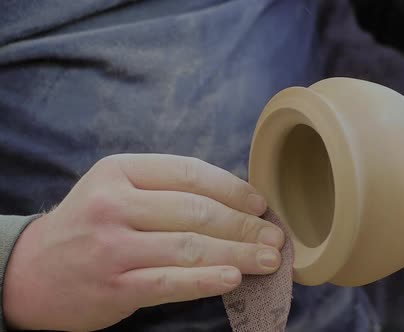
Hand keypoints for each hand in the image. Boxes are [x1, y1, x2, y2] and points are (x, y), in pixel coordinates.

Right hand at [3, 154, 283, 330]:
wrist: (31, 271)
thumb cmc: (90, 225)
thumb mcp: (116, 190)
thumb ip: (166, 190)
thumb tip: (235, 201)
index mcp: (120, 171)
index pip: (190, 173)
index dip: (233, 189)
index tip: (261, 203)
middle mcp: (115, 204)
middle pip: (196, 211)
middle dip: (244, 225)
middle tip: (274, 237)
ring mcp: (113, 246)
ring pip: (190, 247)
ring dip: (238, 253)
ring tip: (268, 260)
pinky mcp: (114, 286)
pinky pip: (171, 282)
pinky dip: (207, 280)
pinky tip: (235, 278)